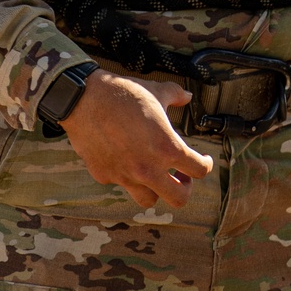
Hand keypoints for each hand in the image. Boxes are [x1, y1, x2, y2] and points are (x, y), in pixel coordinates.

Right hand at [62, 69, 212, 209]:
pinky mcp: (104, 176)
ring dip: (156, 189)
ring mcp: (125, 176)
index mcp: (167, 148)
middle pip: (179, 199)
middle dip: (184, 188)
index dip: (206, 165)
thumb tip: (187, 96)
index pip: (199, 170)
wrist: (84, 99)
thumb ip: (176, 95)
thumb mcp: (156, 91)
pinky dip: (127, 176)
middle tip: (181, 176)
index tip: (203, 161)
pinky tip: (125, 159)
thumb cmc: (123, 94)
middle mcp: (148, 169)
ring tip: (155, 173)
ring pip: (148, 200)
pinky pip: (121, 183)